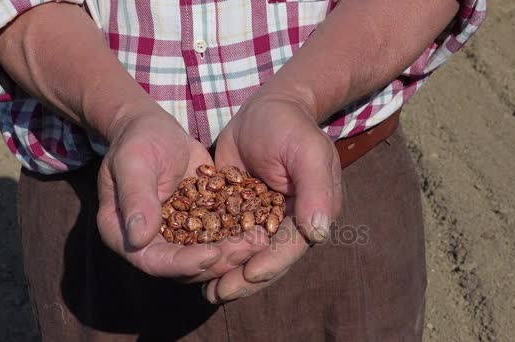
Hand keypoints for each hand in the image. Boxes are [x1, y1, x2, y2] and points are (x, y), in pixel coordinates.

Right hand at [97, 110, 268, 281]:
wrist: (154, 126)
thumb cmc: (138, 140)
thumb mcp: (134, 163)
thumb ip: (136, 198)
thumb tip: (138, 237)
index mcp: (124, 234)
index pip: (154, 260)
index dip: (183, 263)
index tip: (211, 254)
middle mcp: (151, 241)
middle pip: (185, 266)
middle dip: (219, 260)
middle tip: (249, 247)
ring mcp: (177, 233)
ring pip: (207, 254)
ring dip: (234, 251)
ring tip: (260, 238)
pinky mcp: (199, 221)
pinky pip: (220, 234)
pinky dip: (240, 233)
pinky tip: (263, 225)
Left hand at [206, 93, 341, 301]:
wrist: (266, 108)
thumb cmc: (290, 126)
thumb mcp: (307, 152)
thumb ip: (316, 190)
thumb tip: (318, 233)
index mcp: (311, 213)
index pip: (291, 246)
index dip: (270, 264)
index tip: (247, 276)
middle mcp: (289, 222)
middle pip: (267, 258)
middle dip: (244, 278)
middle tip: (218, 294)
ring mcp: (264, 219)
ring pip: (245, 253)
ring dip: (227, 272)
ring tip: (206, 292)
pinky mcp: (241, 211)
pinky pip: (228, 236)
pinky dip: (215, 251)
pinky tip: (195, 263)